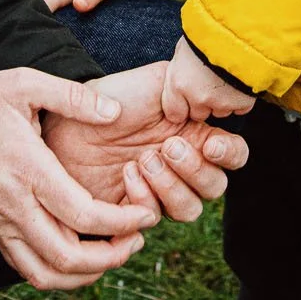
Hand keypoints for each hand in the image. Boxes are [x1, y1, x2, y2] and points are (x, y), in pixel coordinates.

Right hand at [0, 68, 158, 290]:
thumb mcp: (23, 84)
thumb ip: (73, 97)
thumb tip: (114, 111)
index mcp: (30, 170)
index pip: (83, 214)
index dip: (122, 222)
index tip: (144, 214)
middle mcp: (17, 207)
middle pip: (69, 256)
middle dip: (111, 256)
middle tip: (136, 240)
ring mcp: (3, 226)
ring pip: (47, 274)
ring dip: (87, 274)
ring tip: (114, 253)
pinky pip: (29, 269)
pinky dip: (60, 273)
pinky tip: (82, 257)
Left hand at [44, 62, 250, 222]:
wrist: (67, 117)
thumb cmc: (110, 96)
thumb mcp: (156, 81)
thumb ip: (191, 90)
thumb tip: (216, 104)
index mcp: (193, 134)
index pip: (233, 155)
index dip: (231, 155)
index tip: (212, 144)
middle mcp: (181, 166)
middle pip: (215, 187)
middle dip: (196, 170)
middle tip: (167, 148)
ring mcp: (157, 190)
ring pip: (189, 209)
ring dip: (172, 187)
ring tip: (144, 160)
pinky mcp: (130, 210)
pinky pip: (152, 218)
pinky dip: (144, 198)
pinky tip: (128, 174)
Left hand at [161, 35, 254, 122]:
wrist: (239, 29)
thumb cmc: (208, 33)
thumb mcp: (184, 50)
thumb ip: (180, 71)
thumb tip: (180, 76)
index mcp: (178, 85)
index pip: (175, 114)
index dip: (182, 104)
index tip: (189, 93)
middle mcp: (198, 98)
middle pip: (199, 113)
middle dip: (203, 101)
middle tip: (210, 81)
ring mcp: (221, 103)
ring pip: (220, 112)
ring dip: (223, 100)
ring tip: (226, 77)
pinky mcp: (242, 102)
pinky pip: (240, 109)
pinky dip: (240, 99)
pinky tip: (239, 82)